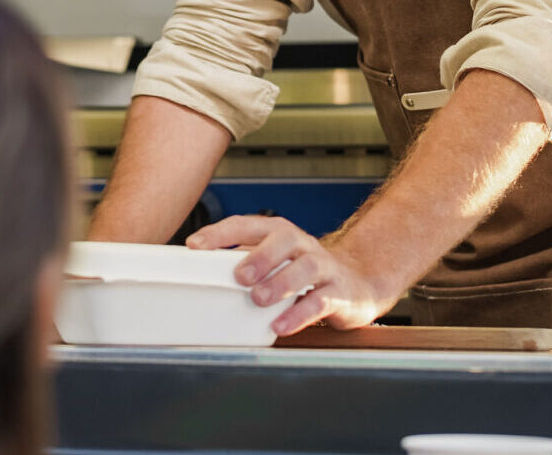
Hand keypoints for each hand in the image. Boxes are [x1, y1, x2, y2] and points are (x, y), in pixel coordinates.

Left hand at [186, 215, 398, 334]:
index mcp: (279, 233)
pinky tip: (280, 325)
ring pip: (305, 268)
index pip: (247, 225)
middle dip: (260, 256)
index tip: (194, 245)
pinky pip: (320, 301)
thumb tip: (196, 276)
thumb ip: (242, 263)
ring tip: (259, 299)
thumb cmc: (301, 273)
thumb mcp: (274, 261)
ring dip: (280, 283)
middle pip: (283, 239)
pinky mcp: (339, 293)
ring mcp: (322, 267)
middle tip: (239, 275)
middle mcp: (302, 245)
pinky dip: (299, 314)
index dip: (221, 233)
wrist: (357, 285)